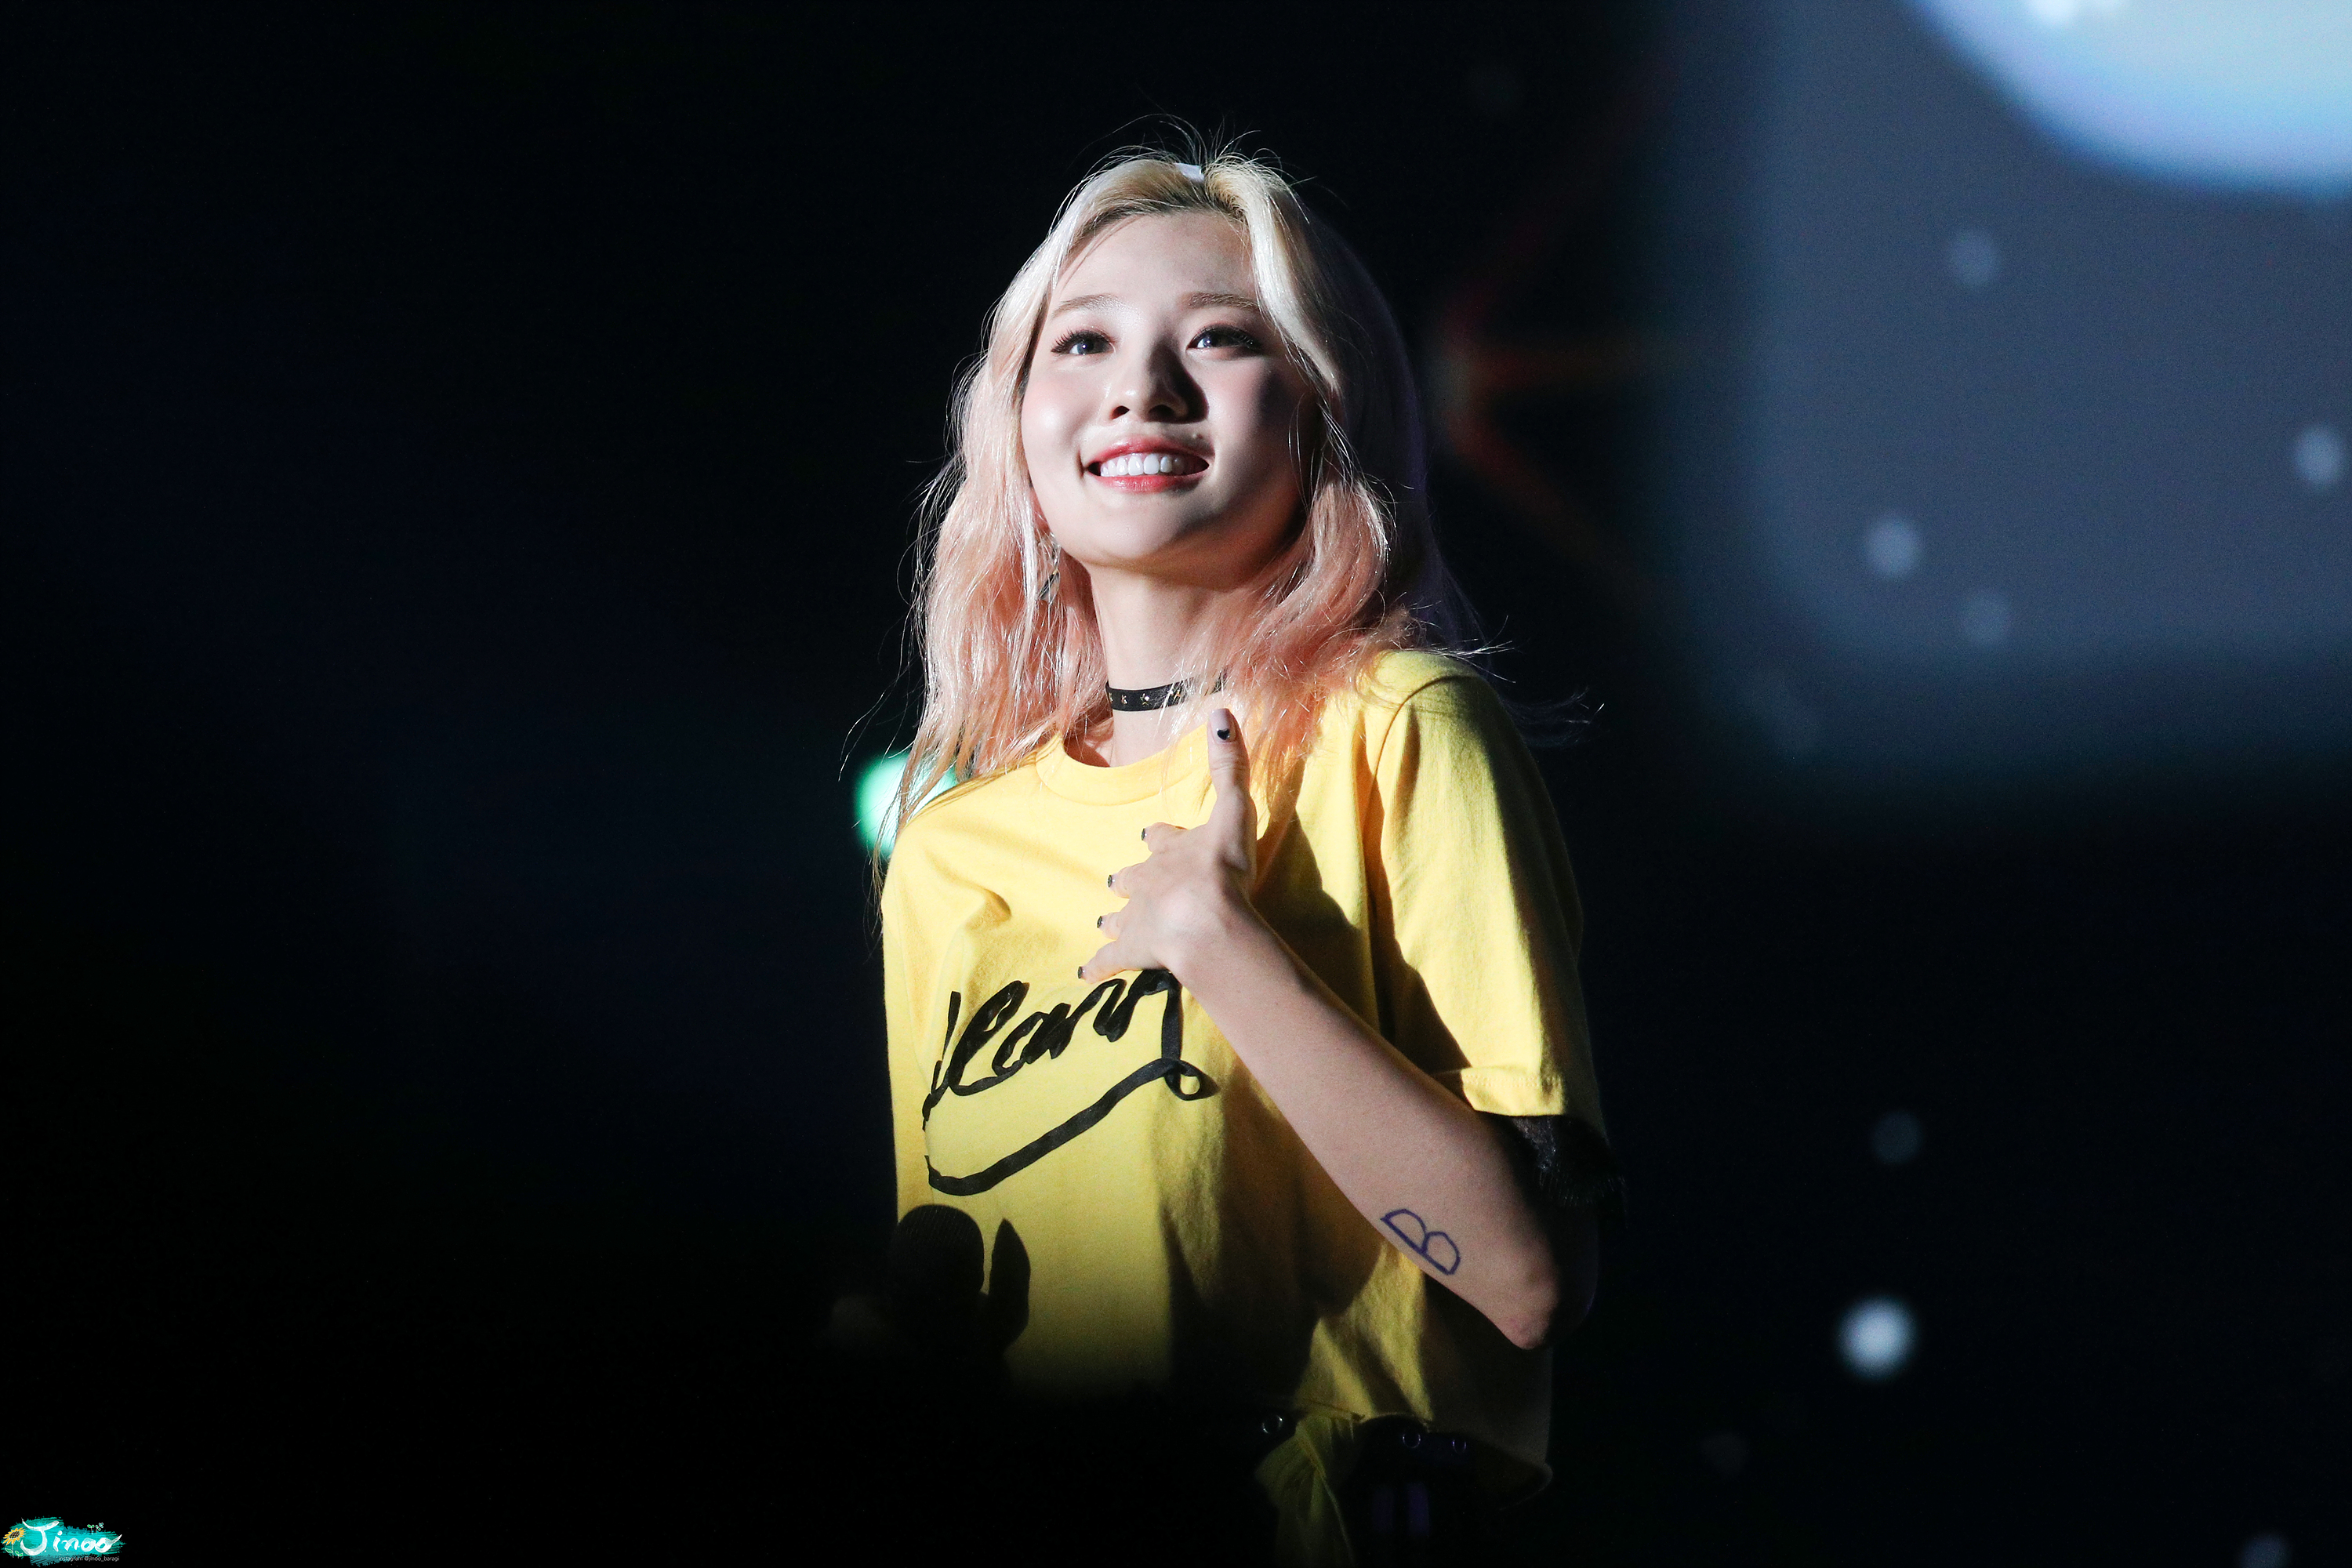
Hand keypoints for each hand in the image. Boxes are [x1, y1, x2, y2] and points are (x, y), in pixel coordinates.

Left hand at [1081, 707, 1259, 983]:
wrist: (1205, 923)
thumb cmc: (1222, 869)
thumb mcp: (1233, 813)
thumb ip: (1229, 767)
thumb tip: (1221, 710)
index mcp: (1169, 851)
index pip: (1159, 838)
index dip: (1156, 837)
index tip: (1148, 834)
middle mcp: (1146, 882)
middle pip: (1133, 878)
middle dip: (1128, 879)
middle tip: (1118, 881)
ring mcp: (1136, 919)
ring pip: (1120, 916)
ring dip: (1114, 919)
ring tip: (1106, 922)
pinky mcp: (1131, 953)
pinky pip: (1109, 961)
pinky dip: (1098, 967)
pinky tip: (1086, 975)